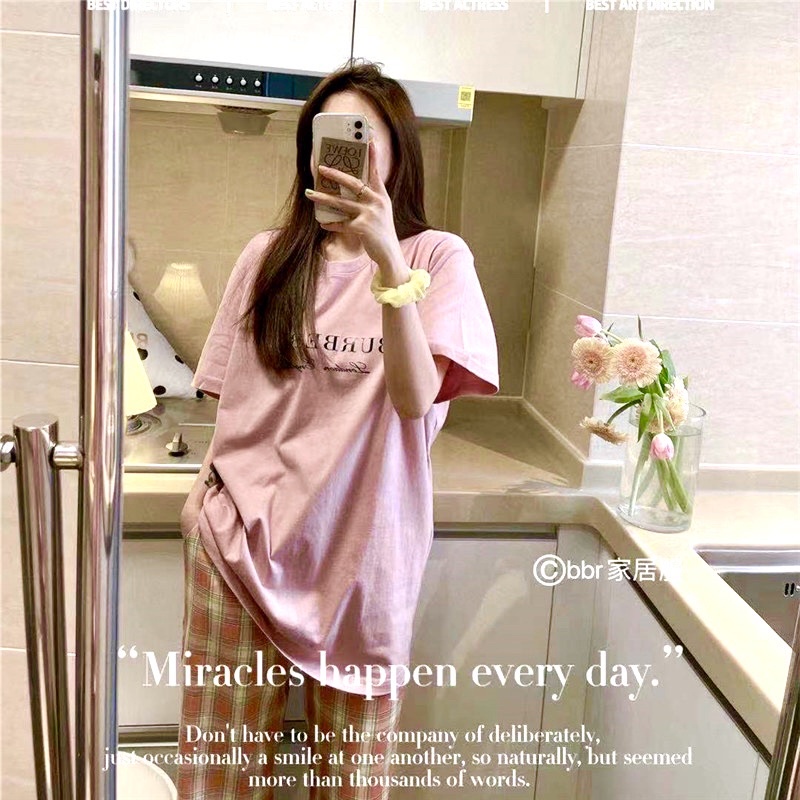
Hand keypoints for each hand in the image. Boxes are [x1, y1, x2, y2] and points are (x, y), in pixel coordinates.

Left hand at [305, 139, 401, 268]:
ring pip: (341, 203)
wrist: (390, 254)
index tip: (368, 139)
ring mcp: (369, 214)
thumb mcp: (380, 213)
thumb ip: (369, 201)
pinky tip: (322, 223)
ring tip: (309, 193)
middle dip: (335, 174)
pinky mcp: (362, 228)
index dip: (372, 156)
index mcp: (381, 196)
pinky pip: (341, 223)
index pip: (375, 172)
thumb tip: (347, 192)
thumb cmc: (382, 233)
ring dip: (323, 198)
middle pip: (353, 183)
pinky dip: (331, 224)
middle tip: (321, 168)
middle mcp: (377, 202)